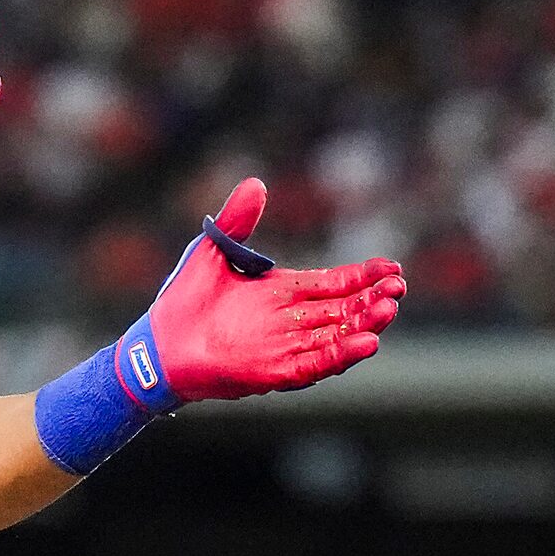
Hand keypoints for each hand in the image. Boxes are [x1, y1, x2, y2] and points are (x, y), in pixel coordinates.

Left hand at [119, 179, 405, 406]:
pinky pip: (314, 364)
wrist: (155, 344)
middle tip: (399, 288)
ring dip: (364, 326)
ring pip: (336, 338)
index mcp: (283, 294)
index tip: (392, 267)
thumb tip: (256, 183)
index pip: (334, 285)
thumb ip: (237, 220)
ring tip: (389, 310)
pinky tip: (366, 344)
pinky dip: (340, 355)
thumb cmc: (183, 301)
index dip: (364, 277)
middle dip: (373, 300)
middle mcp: (291, 323)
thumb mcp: (212, 250)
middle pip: (344, 311)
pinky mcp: (273, 372)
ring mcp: (284, 348)